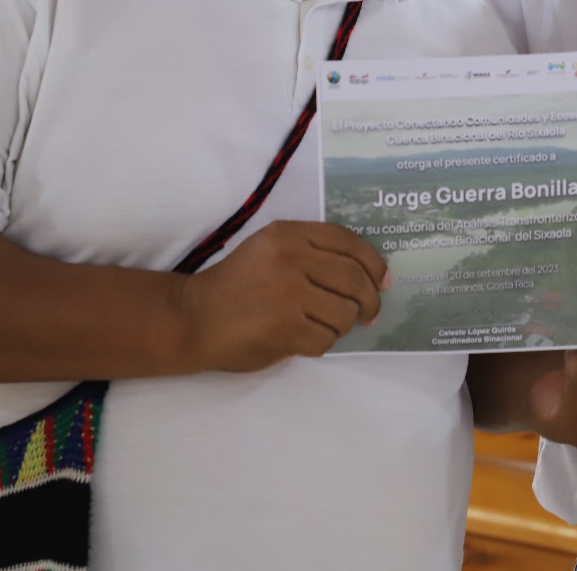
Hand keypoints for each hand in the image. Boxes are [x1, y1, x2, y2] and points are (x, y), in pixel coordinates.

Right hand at [178, 220, 388, 372]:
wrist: (193, 318)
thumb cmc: (237, 285)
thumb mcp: (270, 249)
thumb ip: (313, 252)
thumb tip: (373, 276)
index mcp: (288, 234)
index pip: (349, 242)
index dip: (374, 264)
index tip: (383, 281)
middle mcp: (290, 258)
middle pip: (355, 280)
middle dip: (370, 301)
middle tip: (369, 314)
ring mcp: (287, 294)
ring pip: (345, 313)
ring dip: (342, 325)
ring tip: (325, 325)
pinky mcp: (284, 328)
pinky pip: (326, 339)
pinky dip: (322, 343)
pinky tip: (304, 338)